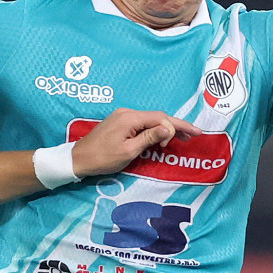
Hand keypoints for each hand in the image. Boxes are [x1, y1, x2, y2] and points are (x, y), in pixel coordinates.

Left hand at [72, 108, 199, 177]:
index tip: (191, 136)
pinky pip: (142, 124)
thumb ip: (150, 138)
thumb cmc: (103, 158)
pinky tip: (162, 137)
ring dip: (165, 129)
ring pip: (150, 120)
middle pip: (157, 117)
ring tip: (181, 138)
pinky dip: (154, 130)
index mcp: (130, 118)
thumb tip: (169, 127)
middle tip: (193, 136)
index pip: (161, 118)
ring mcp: (122, 117)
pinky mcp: (119, 123)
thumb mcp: (129, 151)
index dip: (178, 126)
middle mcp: (127, 113)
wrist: (79, 159)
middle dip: (176, 126)